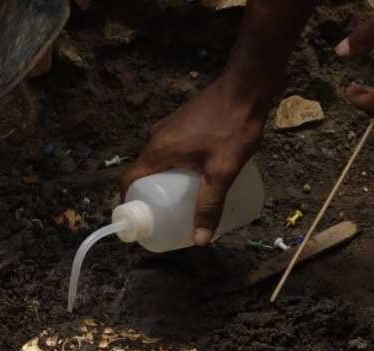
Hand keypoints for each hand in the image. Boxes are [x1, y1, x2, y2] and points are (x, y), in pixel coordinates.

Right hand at [121, 76, 265, 245]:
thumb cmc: (233, 127)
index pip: (128, 180)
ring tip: (182, 199)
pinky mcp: (182, 122)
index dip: (128, 202)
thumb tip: (200, 240)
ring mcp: (169, 127)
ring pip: (158, 161)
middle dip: (152, 196)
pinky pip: (171, 149)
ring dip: (165, 180)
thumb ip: (210, 205)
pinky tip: (196, 174)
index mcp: (158, 151)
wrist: (246, 87)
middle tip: (166, 216)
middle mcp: (156, 138)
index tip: (138, 220)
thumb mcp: (222, 172)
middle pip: (143, 172)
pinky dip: (175, 165)